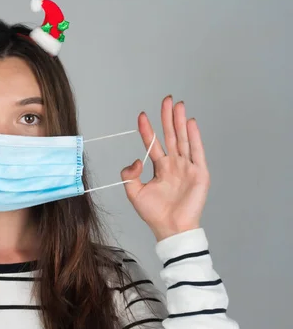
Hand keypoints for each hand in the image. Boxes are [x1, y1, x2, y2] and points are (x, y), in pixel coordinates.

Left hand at [121, 95, 209, 241]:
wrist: (171, 228)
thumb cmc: (154, 214)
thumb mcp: (134, 193)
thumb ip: (129, 175)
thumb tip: (136, 160)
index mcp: (160, 168)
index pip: (153, 144)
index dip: (148, 130)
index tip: (142, 115)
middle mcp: (174, 165)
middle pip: (170, 136)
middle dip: (167, 118)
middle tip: (166, 100)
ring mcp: (187, 167)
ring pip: (183, 139)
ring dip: (180, 122)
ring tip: (177, 105)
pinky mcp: (199, 173)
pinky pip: (197, 151)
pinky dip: (194, 136)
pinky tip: (190, 123)